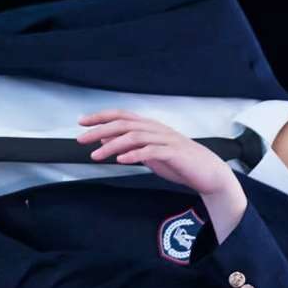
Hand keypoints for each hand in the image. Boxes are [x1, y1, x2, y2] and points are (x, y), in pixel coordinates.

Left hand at [77, 113, 247, 241]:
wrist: (206, 172)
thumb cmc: (178, 163)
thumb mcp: (148, 154)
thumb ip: (129, 146)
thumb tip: (106, 140)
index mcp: (149, 127)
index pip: (121, 116)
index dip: (101, 117)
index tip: (82, 122)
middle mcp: (155, 129)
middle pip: (123, 124)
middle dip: (100, 130)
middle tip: (81, 139)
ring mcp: (164, 139)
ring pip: (134, 136)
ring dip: (113, 145)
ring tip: (97, 155)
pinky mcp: (173, 153)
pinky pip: (151, 151)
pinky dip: (135, 154)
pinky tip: (122, 159)